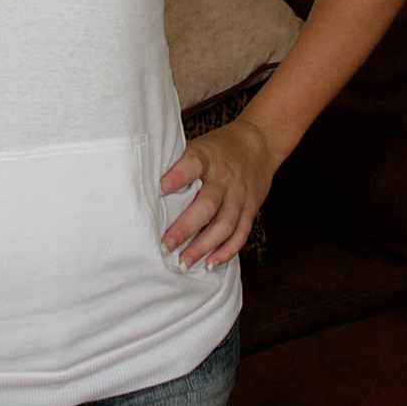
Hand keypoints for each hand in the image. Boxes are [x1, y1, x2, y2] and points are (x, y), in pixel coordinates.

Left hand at [159, 118, 278, 271]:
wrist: (259, 142)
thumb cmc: (219, 148)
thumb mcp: (200, 146)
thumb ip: (180, 163)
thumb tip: (146, 180)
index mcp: (208, 157)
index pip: (193, 165)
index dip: (178, 176)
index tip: (160, 189)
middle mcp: (225, 177)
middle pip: (207, 204)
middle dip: (186, 227)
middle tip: (166, 245)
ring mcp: (240, 195)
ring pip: (225, 224)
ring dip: (204, 246)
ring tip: (184, 262)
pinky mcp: (251, 208)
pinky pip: (241, 233)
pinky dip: (226, 251)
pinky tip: (210, 263)